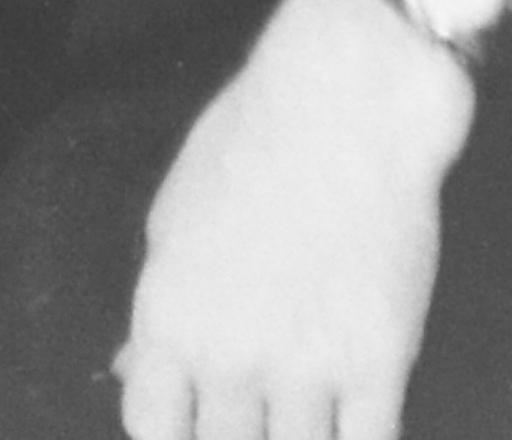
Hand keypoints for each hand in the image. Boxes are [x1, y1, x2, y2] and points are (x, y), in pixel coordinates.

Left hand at [114, 0, 474, 439]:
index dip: (172, 434)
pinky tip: (352, 426)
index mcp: (168, 315)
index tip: (195, 424)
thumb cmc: (251, 141)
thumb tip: (131, 367)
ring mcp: (306, 365)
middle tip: (253, 413)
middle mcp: (228, 353)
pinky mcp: (379, 362)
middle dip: (235, 438)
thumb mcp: (173, 217)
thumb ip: (156, 308)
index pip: (150, 425)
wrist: (346, 104)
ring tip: (303, 417)